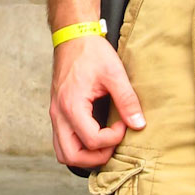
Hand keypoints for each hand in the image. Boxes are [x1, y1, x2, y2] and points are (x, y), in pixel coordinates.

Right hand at [50, 36, 145, 168]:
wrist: (72, 36)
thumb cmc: (91, 52)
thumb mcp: (114, 73)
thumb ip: (127, 100)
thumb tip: (139, 124)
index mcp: (72, 105)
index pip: (92, 141)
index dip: (113, 138)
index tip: (123, 123)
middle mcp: (58, 114)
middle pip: (71, 156)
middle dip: (96, 158)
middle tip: (113, 144)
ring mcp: (55, 115)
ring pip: (63, 153)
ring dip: (84, 156)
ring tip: (103, 144)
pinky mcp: (57, 113)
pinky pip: (61, 142)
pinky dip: (77, 147)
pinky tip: (93, 137)